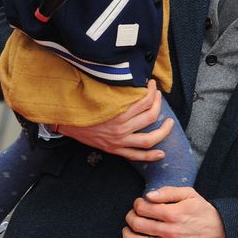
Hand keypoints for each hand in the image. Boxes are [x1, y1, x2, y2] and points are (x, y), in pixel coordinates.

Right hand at [57, 79, 172, 160]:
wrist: (67, 124)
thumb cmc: (83, 108)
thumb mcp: (100, 97)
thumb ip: (117, 93)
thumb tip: (133, 82)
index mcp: (117, 113)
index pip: (143, 101)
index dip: (151, 91)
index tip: (152, 84)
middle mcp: (121, 129)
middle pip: (150, 117)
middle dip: (159, 104)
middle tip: (159, 97)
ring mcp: (119, 142)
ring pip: (149, 139)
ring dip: (163, 131)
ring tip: (170, 123)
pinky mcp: (116, 150)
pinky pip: (137, 156)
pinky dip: (151, 156)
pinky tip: (162, 153)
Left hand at [122, 186, 226, 237]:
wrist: (220, 232)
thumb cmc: (203, 211)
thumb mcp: (189, 194)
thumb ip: (168, 192)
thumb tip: (148, 195)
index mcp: (174, 213)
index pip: (144, 208)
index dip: (137, 204)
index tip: (139, 203)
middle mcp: (170, 231)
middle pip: (138, 224)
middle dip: (130, 217)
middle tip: (132, 215)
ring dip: (127, 236)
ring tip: (127, 230)